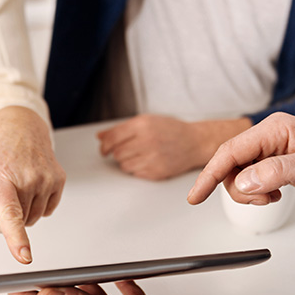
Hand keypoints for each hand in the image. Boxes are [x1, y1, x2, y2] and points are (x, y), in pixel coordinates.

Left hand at [0, 106, 65, 263]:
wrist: (20, 124)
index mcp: (1, 176)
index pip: (10, 213)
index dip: (16, 238)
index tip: (24, 255)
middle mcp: (28, 177)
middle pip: (20, 221)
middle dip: (9, 218)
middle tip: (3, 193)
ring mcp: (47, 178)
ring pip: (33, 219)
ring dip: (23, 212)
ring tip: (17, 186)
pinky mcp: (59, 180)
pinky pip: (47, 211)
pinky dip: (37, 206)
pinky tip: (31, 186)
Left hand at [98, 114, 252, 179]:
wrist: (194, 142)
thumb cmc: (170, 130)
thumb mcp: (146, 121)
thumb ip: (121, 128)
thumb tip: (100, 136)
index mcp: (143, 125)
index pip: (113, 138)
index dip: (105, 145)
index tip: (104, 149)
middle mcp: (147, 141)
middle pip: (117, 152)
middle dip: (118, 152)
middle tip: (128, 149)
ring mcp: (152, 158)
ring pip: (123, 165)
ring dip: (126, 161)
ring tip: (139, 154)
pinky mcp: (156, 172)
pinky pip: (135, 173)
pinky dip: (136, 168)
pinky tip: (147, 161)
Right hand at [187, 113, 294, 206]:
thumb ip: (278, 172)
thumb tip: (245, 180)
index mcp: (276, 129)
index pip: (231, 151)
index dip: (210, 174)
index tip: (195, 196)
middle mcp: (270, 137)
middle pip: (230, 164)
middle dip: (237, 188)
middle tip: (263, 199)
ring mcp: (272, 151)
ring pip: (238, 175)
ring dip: (248, 193)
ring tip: (272, 197)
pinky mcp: (276, 164)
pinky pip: (250, 179)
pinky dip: (256, 193)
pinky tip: (274, 194)